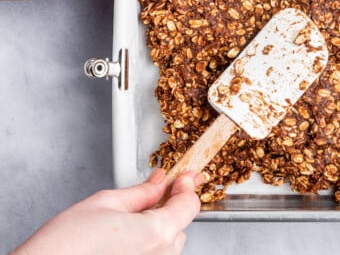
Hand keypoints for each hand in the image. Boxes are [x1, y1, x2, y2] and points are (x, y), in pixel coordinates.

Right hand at [12, 169, 203, 254]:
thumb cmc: (66, 245)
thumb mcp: (105, 203)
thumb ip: (140, 192)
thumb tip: (158, 181)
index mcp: (157, 232)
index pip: (189, 204)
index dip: (186, 185)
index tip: (183, 176)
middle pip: (181, 224)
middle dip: (171, 206)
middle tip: (157, 191)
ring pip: (169, 242)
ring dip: (160, 226)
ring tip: (133, 218)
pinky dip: (150, 243)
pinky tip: (128, 236)